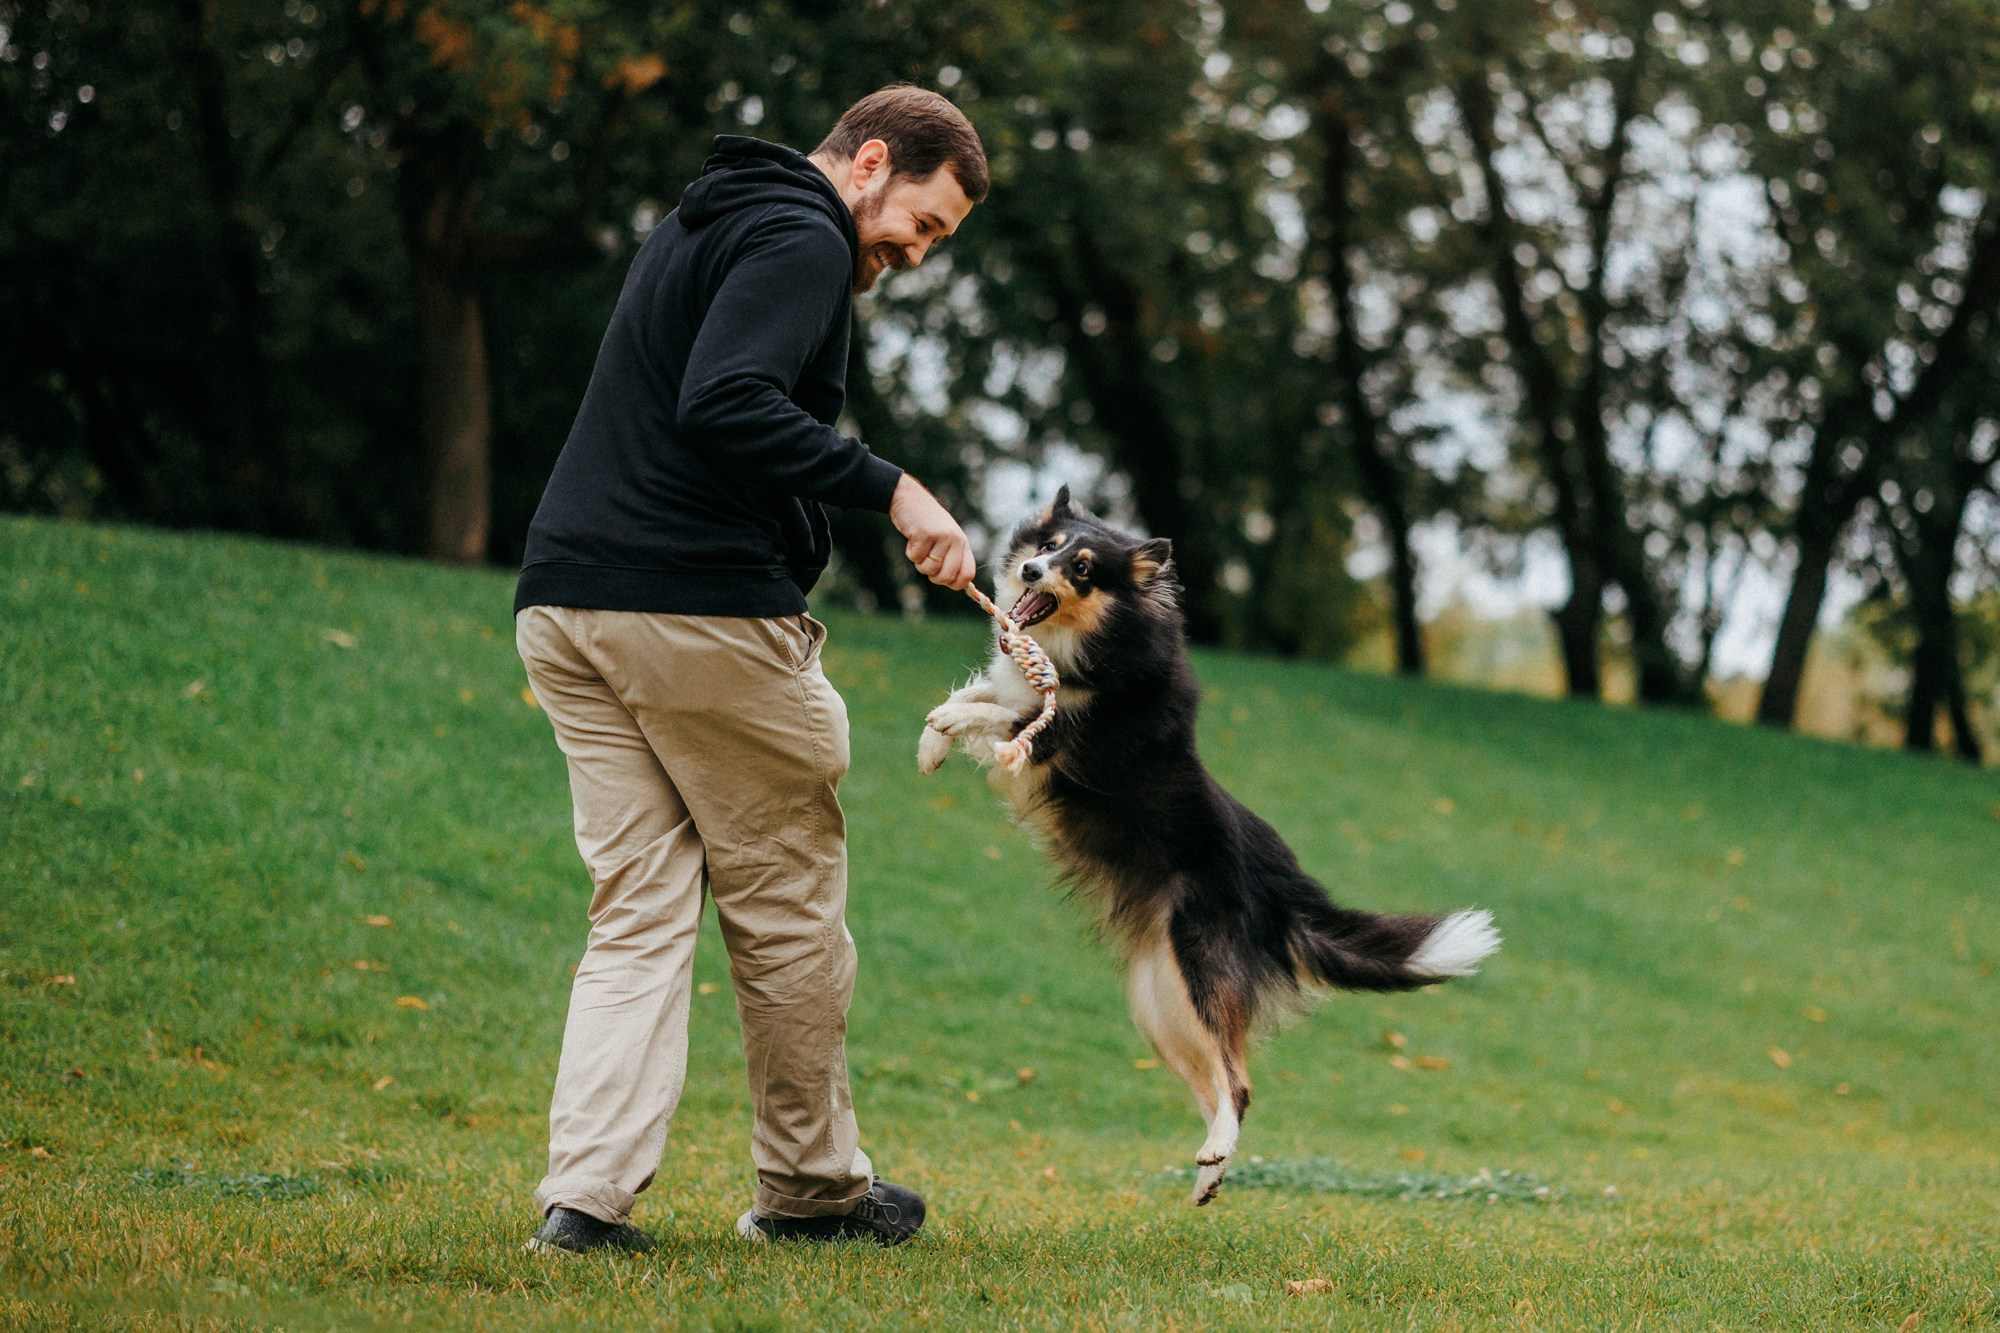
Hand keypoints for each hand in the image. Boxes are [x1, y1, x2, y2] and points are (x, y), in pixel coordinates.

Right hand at [888, 474, 974, 588]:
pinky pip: (915, 558)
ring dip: (919, 562)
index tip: (946, 582)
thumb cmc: (927, 523)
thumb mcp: (946, 538)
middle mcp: (956, 540)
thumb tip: (957, 584)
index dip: (956, 584)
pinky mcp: (924, 534)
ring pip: (928, 569)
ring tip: (920, 545)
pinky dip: (910, 552)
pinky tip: (913, 538)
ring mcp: (941, 537)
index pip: (968, 574)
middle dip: (934, 577)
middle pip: (947, 577)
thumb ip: (953, 557)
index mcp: (963, 543)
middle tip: (927, 564)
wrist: (910, 498)